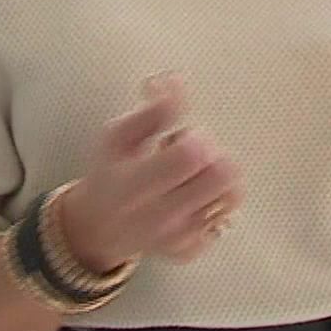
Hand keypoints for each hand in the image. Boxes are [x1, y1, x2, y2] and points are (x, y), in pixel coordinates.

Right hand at [57, 72, 243, 270]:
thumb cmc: (108, 175)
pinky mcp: (192, 249)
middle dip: (213, 154)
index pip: (192, 154)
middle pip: (222, 175)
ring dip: (218, 177)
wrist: (98, 227)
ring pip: (231, 196)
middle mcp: (161, 215)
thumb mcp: (117, 135)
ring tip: (194, 174)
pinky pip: (225, 219)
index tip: (182, 133)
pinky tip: (192, 197)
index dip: (196, 135)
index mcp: (136, 184)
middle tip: (191, 152)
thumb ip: (152, 109)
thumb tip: (176, 81)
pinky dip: (214, 203)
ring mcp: (179, 236)